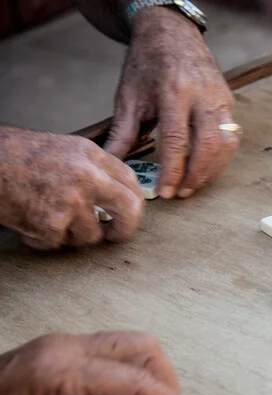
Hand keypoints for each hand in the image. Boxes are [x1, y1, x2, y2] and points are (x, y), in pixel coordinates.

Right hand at [0, 127, 142, 249]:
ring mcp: (71, 200)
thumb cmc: (13, 156)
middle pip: (129, 209)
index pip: (130, 181)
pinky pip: (59, 244)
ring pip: (91, 234)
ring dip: (71, 236)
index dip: (133, 201)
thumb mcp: (61, 150)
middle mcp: (86, 176)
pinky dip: (43, 241)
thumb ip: (90, 169)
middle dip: (125, 228)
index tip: (128, 213)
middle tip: (115, 235)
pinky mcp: (51, 222)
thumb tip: (116, 195)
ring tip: (48, 222)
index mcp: (90, 155)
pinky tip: (29, 227)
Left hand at [0, 332, 188, 394]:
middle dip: (163, 388)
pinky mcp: (56, 351)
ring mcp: (59, 345)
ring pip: (128, 348)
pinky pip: (107, 355)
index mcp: (58, 371)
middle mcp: (63, 347)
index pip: (137, 380)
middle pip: (142, 350)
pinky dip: (121, 382)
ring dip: (142, 385)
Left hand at [104, 7, 237, 199]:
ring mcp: (220, 97)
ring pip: (226, 143)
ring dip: (212, 169)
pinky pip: (231, 135)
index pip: (176, 140)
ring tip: (195, 184)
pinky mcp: (229, 101)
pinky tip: (206, 166)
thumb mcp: (129, 95)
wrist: (171, 34)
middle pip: (208, 145)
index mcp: (173, 90)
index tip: (166, 191)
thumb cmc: (148, 63)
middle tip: (183, 193)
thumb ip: (123, 131)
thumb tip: (112, 162)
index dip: (172, 170)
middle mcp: (202, 94)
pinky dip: (221, 156)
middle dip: (196, 175)